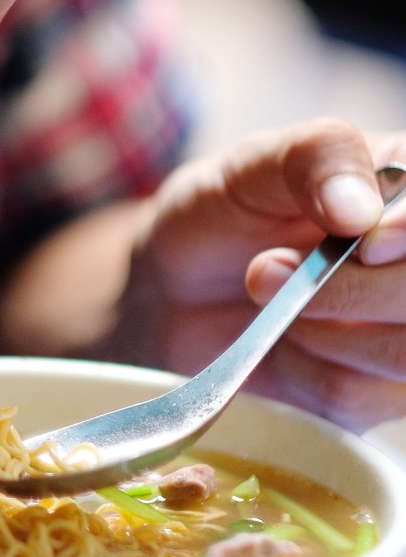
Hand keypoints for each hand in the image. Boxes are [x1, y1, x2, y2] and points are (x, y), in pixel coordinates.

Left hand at [132, 117, 405, 431]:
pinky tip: (280, 340)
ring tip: (266, 293)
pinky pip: (360, 398)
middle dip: (345, 290)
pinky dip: (304, 371)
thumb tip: (361, 209)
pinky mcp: (375, 391)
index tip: (363, 244)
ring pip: (403, 356)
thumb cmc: (221, 213)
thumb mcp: (254, 164)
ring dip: (317, 330)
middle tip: (266, 267)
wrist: (173, 287)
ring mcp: (403, 332)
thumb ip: (314, 158)